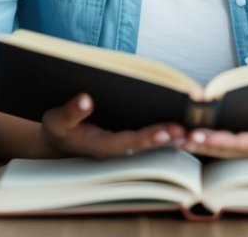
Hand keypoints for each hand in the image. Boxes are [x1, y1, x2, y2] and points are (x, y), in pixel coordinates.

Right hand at [41, 93, 184, 157]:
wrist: (59, 141)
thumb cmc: (59, 129)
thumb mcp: (56, 120)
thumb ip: (71, 112)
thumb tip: (85, 99)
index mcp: (98, 145)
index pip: (126, 143)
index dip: (146, 138)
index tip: (165, 131)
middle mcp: (114, 149)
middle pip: (144, 146)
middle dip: (164, 139)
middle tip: (184, 131)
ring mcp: (121, 146)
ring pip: (150, 146)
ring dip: (170, 139)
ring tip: (191, 132)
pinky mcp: (127, 141)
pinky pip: (149, 140)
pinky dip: (166, 136)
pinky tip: (184, 129)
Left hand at [182, 104, 247, 158]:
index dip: (229, 142)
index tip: (208, 136)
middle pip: (233, 150)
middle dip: (208, 145)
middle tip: (183, 139)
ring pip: (227, 148)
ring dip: (204, 144)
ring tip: (178, 138)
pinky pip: (229, 140)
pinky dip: (209, 138)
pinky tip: (190, 132)